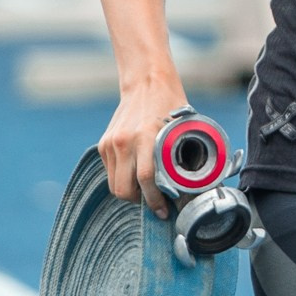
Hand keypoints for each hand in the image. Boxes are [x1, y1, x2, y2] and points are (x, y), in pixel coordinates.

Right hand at [98, 80, 184, 217]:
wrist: (146, 83)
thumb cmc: (170, 106)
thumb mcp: (182, 130)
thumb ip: (182, 157)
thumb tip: (191, 187)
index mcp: (145, 138)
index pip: (145, 180)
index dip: (155, 201)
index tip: (164, 212)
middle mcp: (123, 142)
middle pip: (123, 189)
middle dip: (139, 202)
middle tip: (154, 202)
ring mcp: (110, 143)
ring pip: (114, 185)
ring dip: (129, 192)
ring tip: (145, 189)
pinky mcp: (104, 144)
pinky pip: (110, 172)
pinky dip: (122, 178)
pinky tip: (136, 172)